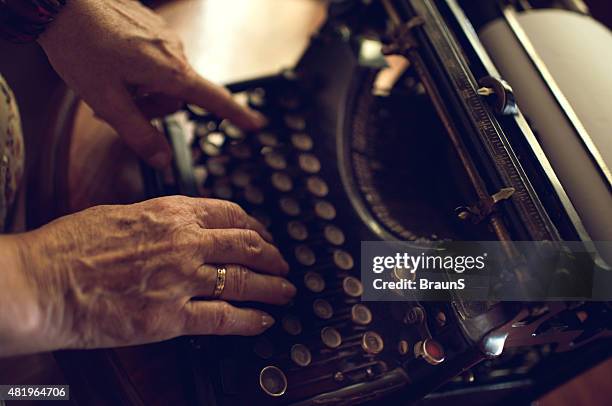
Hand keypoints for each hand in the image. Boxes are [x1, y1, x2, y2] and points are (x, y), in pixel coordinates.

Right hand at [13, 196, 293, 352]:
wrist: (42, 281)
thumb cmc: (71, 247)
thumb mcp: (122, 214)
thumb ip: (160, 219)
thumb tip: (182, 224)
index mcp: (172, 213)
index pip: (231, 214)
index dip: (256, 226)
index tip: (263, 235)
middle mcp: (185, 242)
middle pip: (247, 245)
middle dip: (272, 256)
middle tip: (282, 263)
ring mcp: (182, 280)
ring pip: (245, 280)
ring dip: (273, 287)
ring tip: (286, 291)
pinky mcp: (172, 317)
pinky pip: (225, 318)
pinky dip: (251, 320)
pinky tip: (263, 321)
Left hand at [37, 0, 265, 168]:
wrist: (60, 1)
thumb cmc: (80, 45)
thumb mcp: (106, 100)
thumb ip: (138, 134)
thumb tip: (162, 160)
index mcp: (170, 71)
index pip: (213, 98)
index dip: (236, 115)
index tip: (257, 125)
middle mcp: (174, 51)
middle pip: (176, 97)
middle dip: (150, 109)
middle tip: (115, 108)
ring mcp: (163, 36)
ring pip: (163, 79)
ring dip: (141, 90)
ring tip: (107, 84)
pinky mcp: (151, 27)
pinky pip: (153, 59)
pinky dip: (137, 71)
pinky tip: (110, 64)